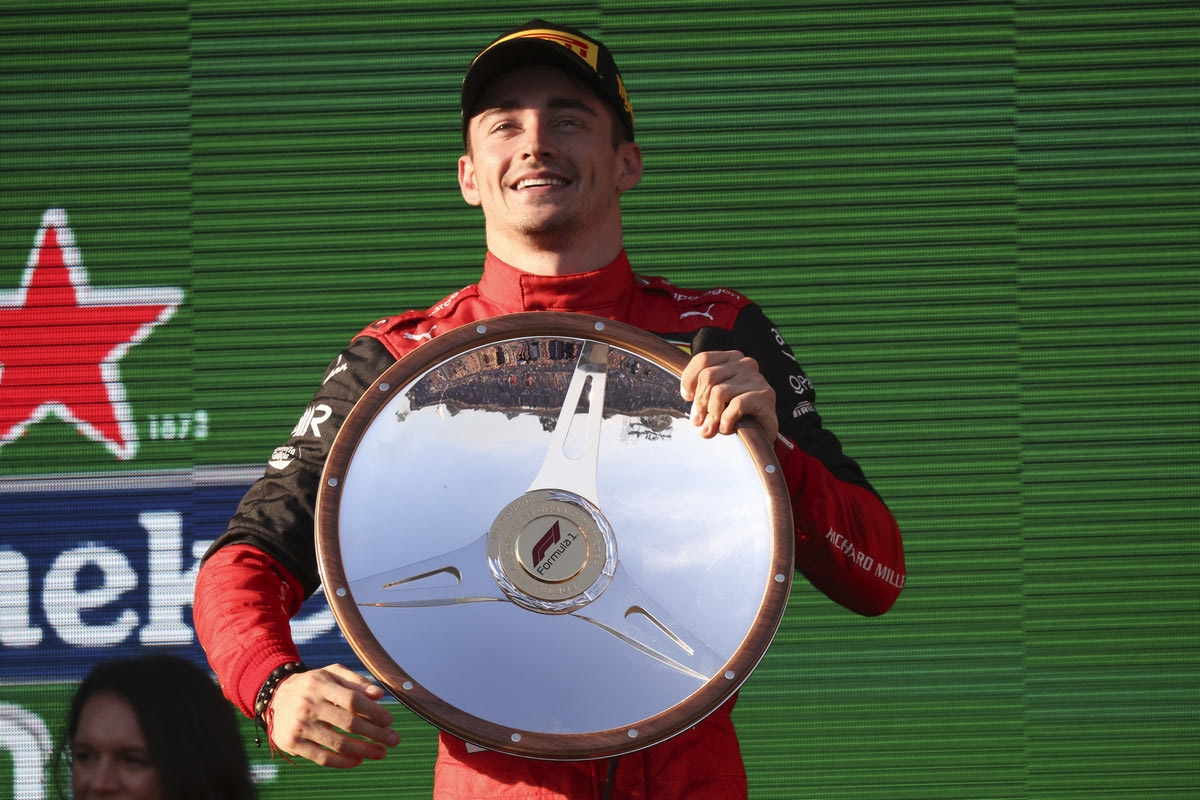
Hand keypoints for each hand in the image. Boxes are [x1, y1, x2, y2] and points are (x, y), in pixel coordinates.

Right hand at [266, 663, 399, 767]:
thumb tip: (380, 694)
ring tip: (380, 752)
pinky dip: (342, 762)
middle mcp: (309, 705)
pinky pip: (321, 757)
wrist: (274, 696)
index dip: (373, 712)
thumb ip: (356, 681)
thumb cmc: (312, 684)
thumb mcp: (331, 673)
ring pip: (337, 743)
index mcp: (320, 684)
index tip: (389, 721)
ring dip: (364, 750)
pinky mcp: (292, 744)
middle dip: (375, 734)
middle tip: (393, 740)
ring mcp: (299, 726)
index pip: (353, 700)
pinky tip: (358, 760)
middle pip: (348, 723)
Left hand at [680, 349, 778, 441]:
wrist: (765, 432)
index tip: (688, 397)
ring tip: (714, 428)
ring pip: (719, 392)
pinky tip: (727, 428)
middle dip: (699, 402)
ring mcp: (756, 378)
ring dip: (712, 415)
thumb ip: (701, 394)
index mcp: (732, 358)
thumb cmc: (737, 413)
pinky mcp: (765, 396)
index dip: (689, 379)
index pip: (703, 359)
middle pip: (708, 376)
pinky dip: (726, 420)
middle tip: (699, 421)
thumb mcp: (716, 399)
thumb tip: (689, 400)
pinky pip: (736, 406)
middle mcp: (745, 364)